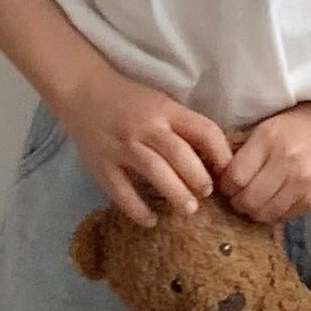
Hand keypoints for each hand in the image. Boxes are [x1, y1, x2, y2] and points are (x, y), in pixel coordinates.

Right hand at [62, 68, 233, 225]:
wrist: (82, 90)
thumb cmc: (129, 100)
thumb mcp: (161, 103)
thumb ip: (183, 126)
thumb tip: (214, 160)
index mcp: (165, 110)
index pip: (203, 130)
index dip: (221, 153)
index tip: (227, 172)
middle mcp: (145, 127)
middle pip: (179, 153)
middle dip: (198, 178)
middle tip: (207, 194)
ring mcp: (121, 146)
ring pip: (154, 170)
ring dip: (175, 193)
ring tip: (189, 209)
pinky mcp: (101, 164)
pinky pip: (121, 191)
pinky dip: (137, 208)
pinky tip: (151, 220)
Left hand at [217, 100, 310, 226]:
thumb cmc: (308, 119)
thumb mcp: (273, 122)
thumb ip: (249, 146)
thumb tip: (221, 170)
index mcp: (268, 138)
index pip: (233, 177)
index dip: (225, 184)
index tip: (227, 182)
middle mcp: (284, 163)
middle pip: (246, 201)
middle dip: (237, 201)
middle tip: (239, 195)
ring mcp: (301, 184)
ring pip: (263, 214)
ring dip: (254, 211)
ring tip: (256, 200)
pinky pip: (284, 217)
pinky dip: (275, 214)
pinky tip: (276, 201)